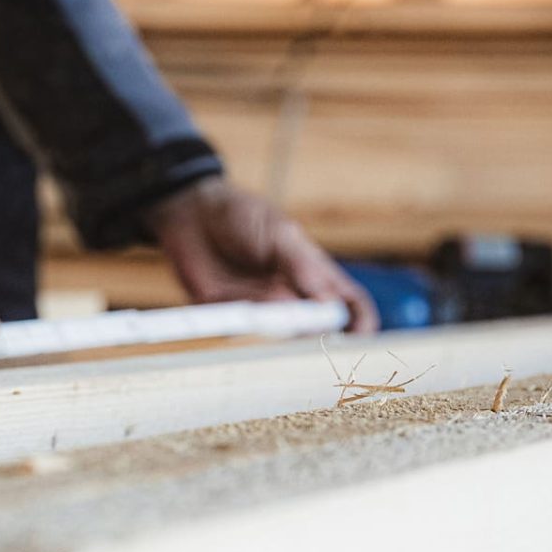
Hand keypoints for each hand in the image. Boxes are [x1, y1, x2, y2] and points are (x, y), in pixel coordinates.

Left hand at [142, 177, 378, 332]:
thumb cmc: (242, 216)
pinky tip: (236, 312)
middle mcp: (291, 298)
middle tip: (310, 335)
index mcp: (315, 276)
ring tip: (269, 312)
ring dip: (277, 334)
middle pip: (315, 332)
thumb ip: (301, 267)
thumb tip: (329, 303)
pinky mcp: (226, 315)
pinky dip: (240, 329)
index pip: (349, 306)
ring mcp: (260, 309)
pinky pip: (237, 332)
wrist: (190, 212)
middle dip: (317, 339)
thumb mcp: (279, 233)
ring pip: (277, 337)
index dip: (360, 326)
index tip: (360, 339)